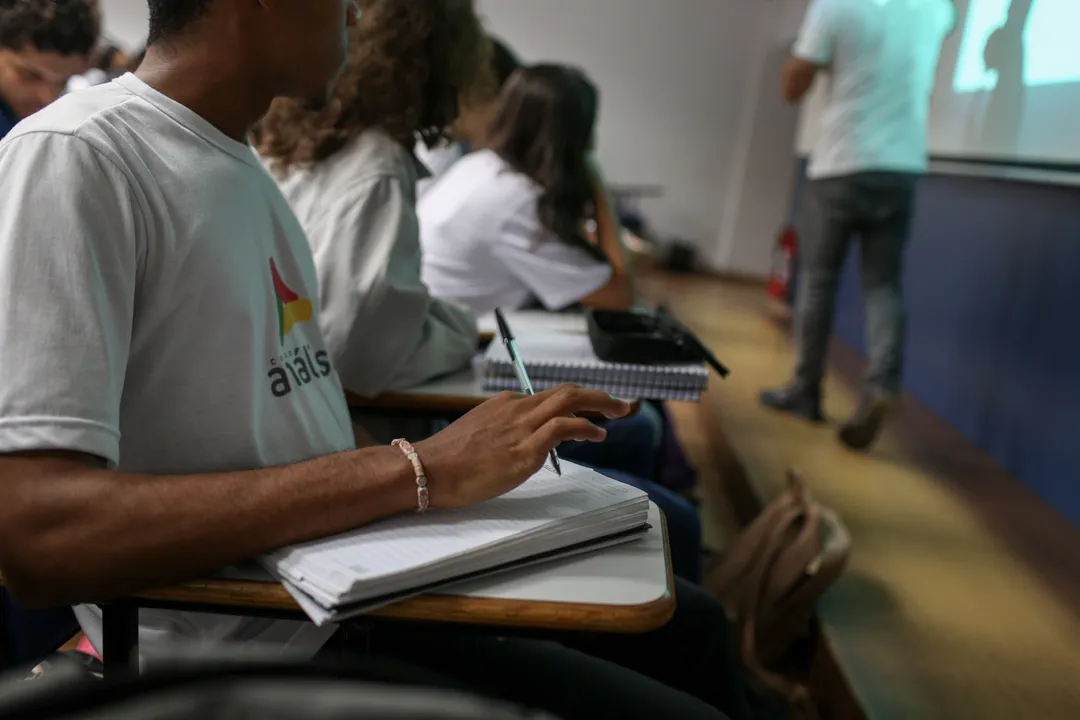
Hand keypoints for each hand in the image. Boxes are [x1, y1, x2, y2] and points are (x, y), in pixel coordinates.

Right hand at [416, 386, 630, 508]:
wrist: (428, 468)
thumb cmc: (447, 461)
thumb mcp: (477, 438)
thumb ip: (502, 437)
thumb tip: (520, 448)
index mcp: (505, 405)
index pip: (547, 398)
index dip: (574, 404)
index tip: (590, 412)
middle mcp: (516, 408)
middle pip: (566, 391)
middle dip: (598, 395)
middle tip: (622, 404)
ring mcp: (522, 427)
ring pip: (570, 400)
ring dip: (601, 403)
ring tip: (621, 412)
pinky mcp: (525, 448)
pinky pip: (564, 427)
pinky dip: (586, 427)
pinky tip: (599, 434)